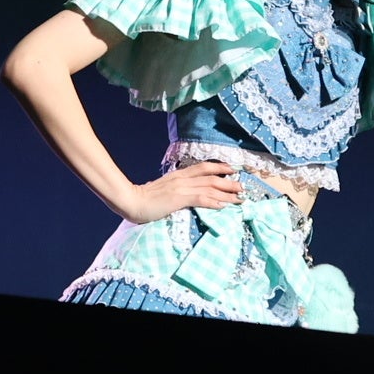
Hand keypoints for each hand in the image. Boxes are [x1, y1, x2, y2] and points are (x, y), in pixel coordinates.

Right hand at [121, 162, 242, 222]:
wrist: (130, 201)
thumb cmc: (144, 198)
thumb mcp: (163, 190)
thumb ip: (175, 189)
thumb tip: (186, 194)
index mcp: (178, 175)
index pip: (203, 167)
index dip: (220, 168)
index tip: (233, 170)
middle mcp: (182, 179)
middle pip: (211, 177)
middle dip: (229, 181)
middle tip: (243, 186)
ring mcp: (181, 188)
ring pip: (210, 187)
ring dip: (227, 192)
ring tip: (240, 197)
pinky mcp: (179, 198)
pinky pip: (201, 199)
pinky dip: (215, 201)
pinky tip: (224, 205)